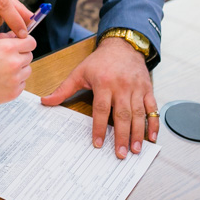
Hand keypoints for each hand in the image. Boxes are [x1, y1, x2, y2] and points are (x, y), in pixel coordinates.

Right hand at [0, 32, 36, 109]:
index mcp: (7, 48)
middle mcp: (14, 63)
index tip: (22, 45)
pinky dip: (15, 82)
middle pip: (29, 56)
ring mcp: (15, 79)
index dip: (26, 43)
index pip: (31, 42)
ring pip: (27, 70)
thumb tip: (14, 36)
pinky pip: (22, 84)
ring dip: (19, 70)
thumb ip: (2, 39)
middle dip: (20, 56)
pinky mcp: (14, 92)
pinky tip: (0, 81)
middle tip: (6, 60)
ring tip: (2, 71)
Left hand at [41, 37, 157, 158]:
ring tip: (135, 150)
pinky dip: (153, 123)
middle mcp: (122, 86)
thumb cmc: (100, 61)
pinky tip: (152, 137)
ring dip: (137, 134)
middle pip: (122, 115)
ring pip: (138, 114)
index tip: (97, 143)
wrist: (123, 46)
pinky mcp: (147, 89)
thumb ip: (63, 89)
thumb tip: (46, 101)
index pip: (101, 109)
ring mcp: (136, 89)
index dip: (99, 127)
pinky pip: (152, 108)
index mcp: (103, 83)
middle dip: (122, 136)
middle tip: (121, 154)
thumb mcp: (79, 72)